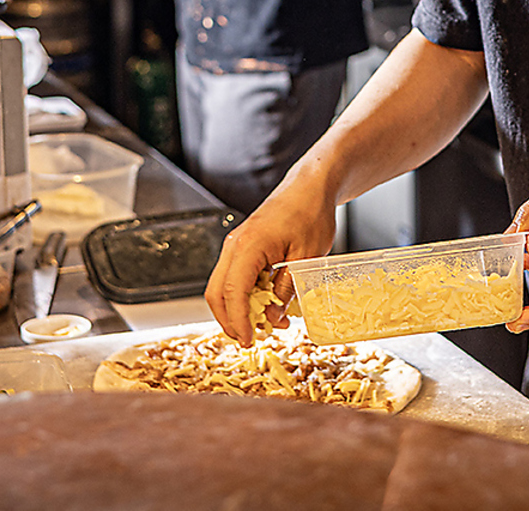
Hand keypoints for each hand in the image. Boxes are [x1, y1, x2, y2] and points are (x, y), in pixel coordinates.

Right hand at [205, 175, 337, 346]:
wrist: (310, 187)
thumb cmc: (311, 214)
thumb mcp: (306, 258)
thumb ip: (286, 289)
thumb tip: (272, 317)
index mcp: (248, 245)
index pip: (232, 293)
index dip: (238, 322)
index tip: (249, 342)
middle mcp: (235, 244)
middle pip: (217, 293)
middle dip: (230, 321)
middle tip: (252, 339)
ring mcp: (236, 244)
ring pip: (223, 286)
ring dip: (239, 309)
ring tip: (270, 322)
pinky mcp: (243, 245)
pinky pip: (235, 276)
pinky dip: (245, 294)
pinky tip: (269, 302)